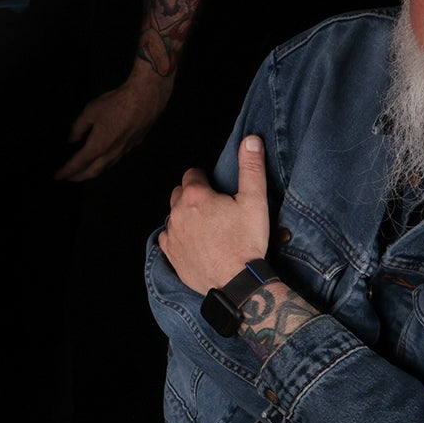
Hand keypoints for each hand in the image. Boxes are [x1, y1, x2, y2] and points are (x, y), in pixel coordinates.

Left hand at [55, 70, 173, 180]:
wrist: (145, 98)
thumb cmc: (117, 103)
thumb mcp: (90, 111)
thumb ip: (78, 127)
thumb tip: (72, 139)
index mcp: (98, 146)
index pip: (78, 164)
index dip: (66, 171)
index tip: (58, 176)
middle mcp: (111, 153)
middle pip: (92, 172)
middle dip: (78, 177)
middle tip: (69, 178)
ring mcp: (124, 151)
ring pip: (105, 168)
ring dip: (92, 172)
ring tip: (84, 172)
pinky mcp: (134, 145)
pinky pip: (116, 160)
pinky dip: (105, 164)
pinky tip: (103, 159)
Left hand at [158, 134, 272, 294]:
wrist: (237, 282)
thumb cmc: (247, 240)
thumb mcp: (255, 200)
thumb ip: (251, 167)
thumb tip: (251, 140)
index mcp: (196, 195)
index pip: (193, 174)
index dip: (206, 179)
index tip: (218, 189)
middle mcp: (177, 212)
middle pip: (180, 193)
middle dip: (193, 195)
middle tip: (214, 207)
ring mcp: (172, 234)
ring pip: (173, 215)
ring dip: (185, 216)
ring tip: (207, 226)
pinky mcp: (171, 255)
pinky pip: (168, 238)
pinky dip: (178, 237)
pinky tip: (194, 242)